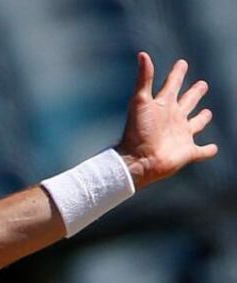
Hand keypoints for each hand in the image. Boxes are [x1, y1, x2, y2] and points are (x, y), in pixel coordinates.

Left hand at [115, 52, 217, 189]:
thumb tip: (142, 54)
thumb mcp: (140, 101)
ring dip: (202, 119)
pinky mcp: (188, 152)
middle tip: (202, 84)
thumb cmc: (138, 131)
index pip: (172, 85)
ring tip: (208, 112)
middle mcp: (173, 119)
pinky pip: (202, 151)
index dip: (177, 74)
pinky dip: (208, 150)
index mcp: (163, 106)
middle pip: (187, 102)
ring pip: (196, 124)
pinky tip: (213, 148)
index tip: (182, 63)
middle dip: (194, 94)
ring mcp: (181, 136)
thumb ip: (144, 79)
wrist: (138, 159)